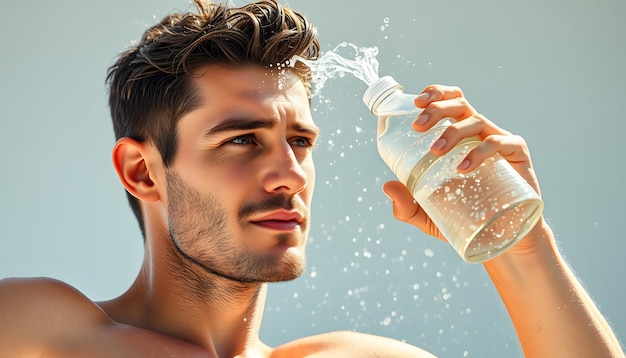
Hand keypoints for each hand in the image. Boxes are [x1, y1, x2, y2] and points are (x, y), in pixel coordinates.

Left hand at [382, 84, 544, 250]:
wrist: (500, 238)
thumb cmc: (463, 218)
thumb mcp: (427, 214)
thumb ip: (406, 205)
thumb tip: (387, 186)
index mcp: (459, 136)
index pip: (449, 102)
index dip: (435, 94)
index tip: (417, 102)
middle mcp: (478, 133)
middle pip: (460, 104)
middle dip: (437, 108)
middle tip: (418, 127)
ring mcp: (498, 141)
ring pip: (476, 120)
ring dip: (453, 132)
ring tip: (436, 152)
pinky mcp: (516, 156)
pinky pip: (498, 143)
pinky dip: (479, 152)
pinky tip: (463, 168)